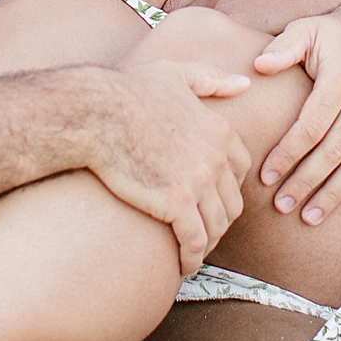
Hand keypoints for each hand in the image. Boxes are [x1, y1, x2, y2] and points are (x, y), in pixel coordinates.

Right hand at [80, 62, 251, 275]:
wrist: (96, 113)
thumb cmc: (127, 91)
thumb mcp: (176, 73)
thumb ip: (211, 78)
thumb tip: (244, 82)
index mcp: (218, 129)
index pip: (241, 169)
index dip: (228, 188)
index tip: (214, 200)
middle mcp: (215, 157)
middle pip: (232, 202)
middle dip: (220, 220)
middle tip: (203, 232)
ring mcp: (198, 182)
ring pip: (216, 226)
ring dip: (208, 243)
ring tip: (193, 252)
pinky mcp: (176, 204)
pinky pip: (195, 241)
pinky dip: (192, 257)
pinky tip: (183, 266)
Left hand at [252, 3, 340, 226]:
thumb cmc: (336, 33)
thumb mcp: (307, 29)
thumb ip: (282, 47)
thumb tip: (258, 67)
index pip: (310, 128)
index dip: (287, 155)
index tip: (266, 177)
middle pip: (333, 152)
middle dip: (305, 182)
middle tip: (282, 205)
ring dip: (335, 194)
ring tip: (310, 216)